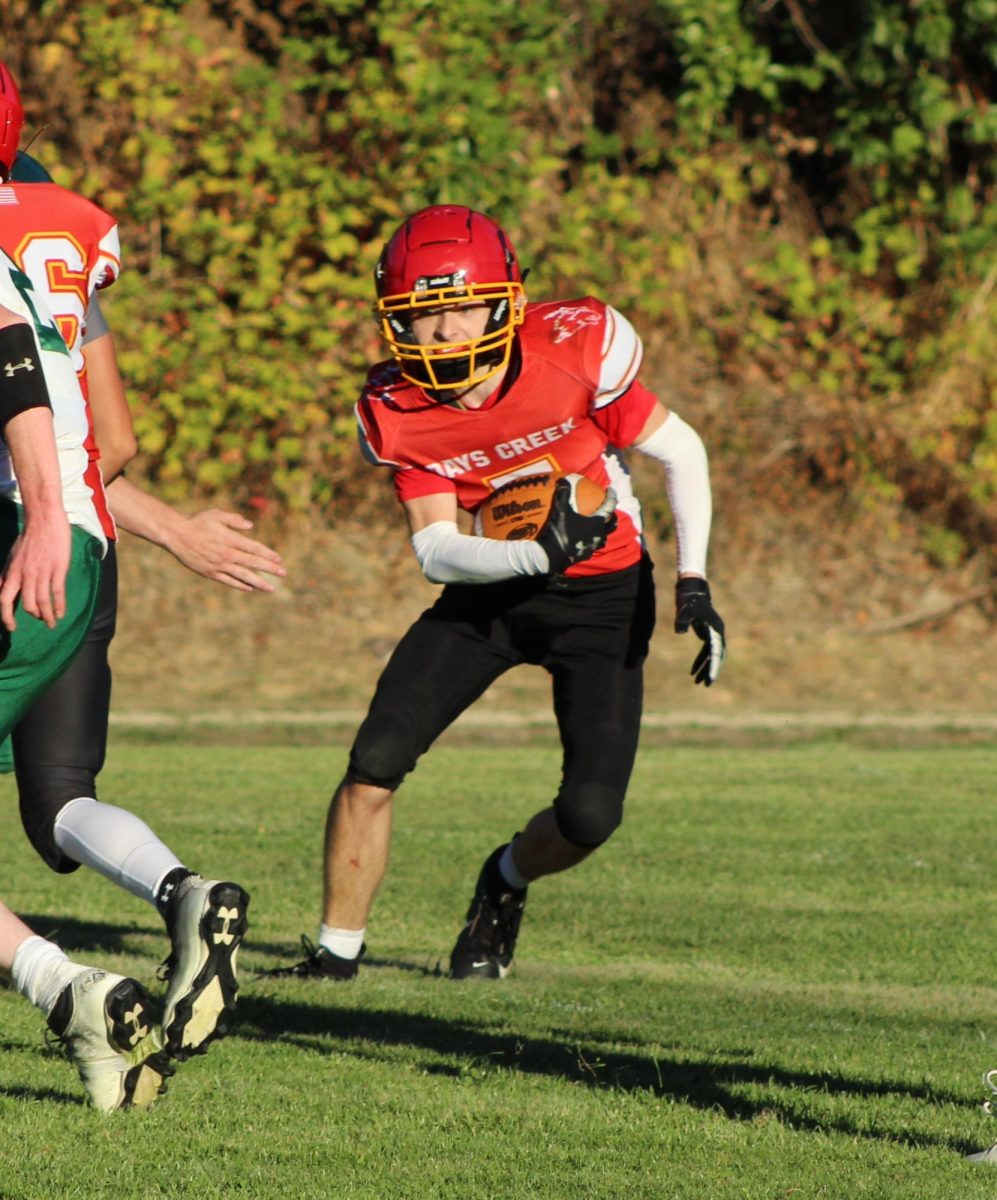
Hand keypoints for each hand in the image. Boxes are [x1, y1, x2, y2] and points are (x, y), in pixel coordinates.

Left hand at [0, 513, 70, 631]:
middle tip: (41, 622)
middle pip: (26, 604)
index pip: (4, 599)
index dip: (6, 616)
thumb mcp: (12, 557)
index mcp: (13, 572)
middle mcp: (25, 575)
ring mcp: (42, 572)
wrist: (44, 520)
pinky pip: (57, 592)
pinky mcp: (57, 569)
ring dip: (47, 616)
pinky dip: (59, 606)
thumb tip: (1, 587)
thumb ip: (8, 574)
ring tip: (52, 624)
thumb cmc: (29, 537)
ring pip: (42, 601)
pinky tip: (61, 614)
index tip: (11, 627)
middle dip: (34, 616)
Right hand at [168, 510, 285, 591]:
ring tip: (271, 588)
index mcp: (230, 539)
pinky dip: (240, 585)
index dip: (268, 554)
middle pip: (253, 563)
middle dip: (270, 569)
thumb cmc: (197, 522)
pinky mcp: (210, 573)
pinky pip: (228, 581)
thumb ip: (233, 519)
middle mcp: (227, 554)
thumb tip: (250, 525)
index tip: (279, 560)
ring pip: (243, 576)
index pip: (254, 548)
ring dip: (259, 582)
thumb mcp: (216, 514)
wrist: (175, 535)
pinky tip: (250, 589)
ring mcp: (219, 565)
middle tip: (284, 574)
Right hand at [536, 475, 617, 573]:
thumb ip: (563, 494)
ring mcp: (593, 546)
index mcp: (596, 522)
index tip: (610, 489)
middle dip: (612, 514)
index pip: (610, 507)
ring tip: (599, 524)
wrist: (551, 556)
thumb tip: (564, 479)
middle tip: (607, 507)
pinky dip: (594, 539)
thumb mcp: (561, 511)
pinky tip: (586, 537)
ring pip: (605, 536)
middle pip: (612, 523)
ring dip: (605, 529)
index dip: (612, 496)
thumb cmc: (559, 531)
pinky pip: (595, 545)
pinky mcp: (587, 554)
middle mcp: (599, 534)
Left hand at [674, 577, 725, 685]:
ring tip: (697, 682)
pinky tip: (692, 671)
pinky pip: (706, 652)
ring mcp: (714, 634)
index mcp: (715, 630)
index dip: (713, 666)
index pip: (716, 652)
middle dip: (712, 671)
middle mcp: (718, 633)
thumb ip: (682, 621)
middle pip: (717, 656)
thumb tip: (679, 632)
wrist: (692, 590)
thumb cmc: (688, 600)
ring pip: (712, 656)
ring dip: (706, 668)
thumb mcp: (684, 610)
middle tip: (706, 684)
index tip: (711, 678)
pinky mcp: (708, 634)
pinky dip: (700, 661)